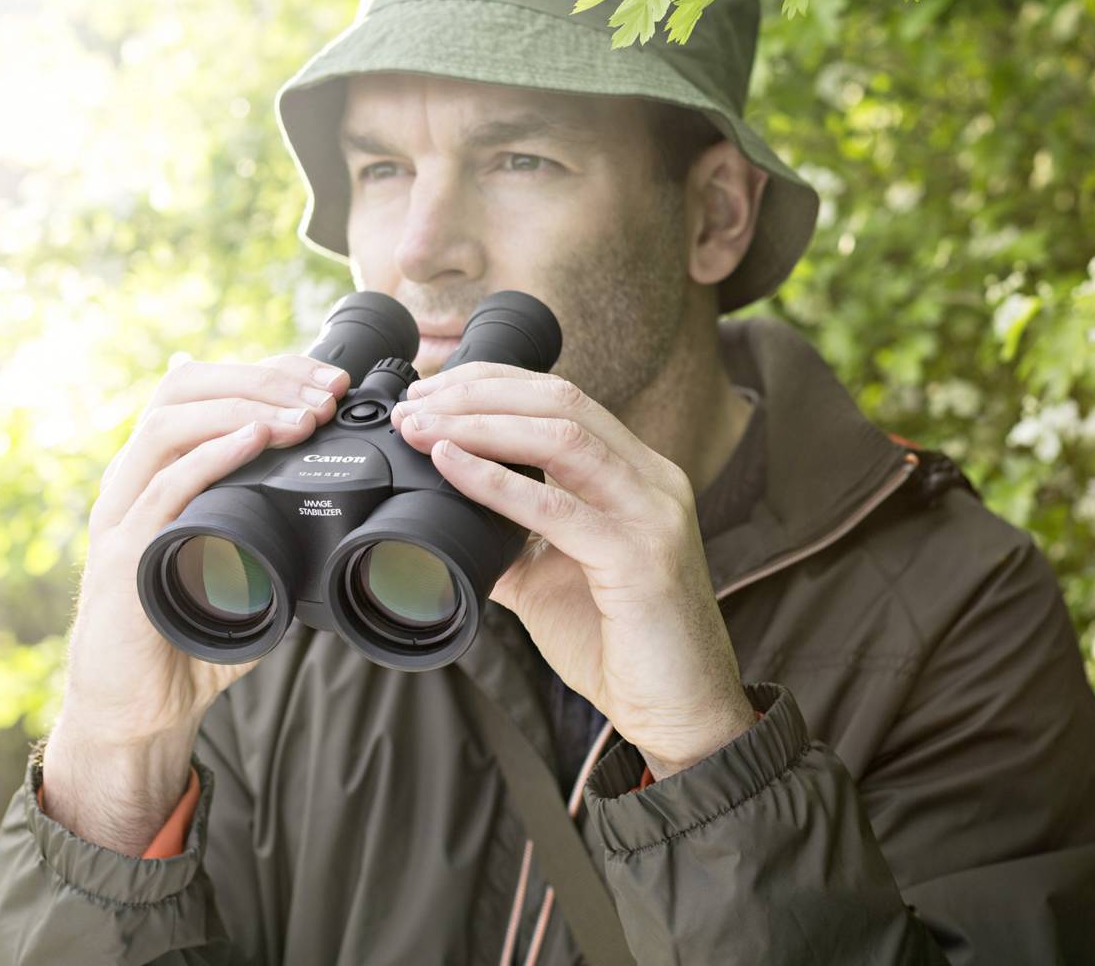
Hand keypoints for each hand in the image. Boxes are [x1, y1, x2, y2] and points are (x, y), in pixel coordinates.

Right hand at [60, 353, 354, 744]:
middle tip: (327, 392)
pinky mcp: (124, 555)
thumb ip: (277, 536)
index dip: (268, 372)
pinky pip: (163, 488)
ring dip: (244, 407)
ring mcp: (124, 513)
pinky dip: (212, 455)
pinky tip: (253, 440)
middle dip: (262, 377)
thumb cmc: (188, 638)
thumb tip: (343, 518)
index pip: (207, 388)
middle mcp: (135, 481)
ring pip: (170, 423)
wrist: (138, 711)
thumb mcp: (244, 569)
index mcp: (162, 472)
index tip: (329, 380)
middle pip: (184, 386)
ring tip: (304, 416)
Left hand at [391, 364, 757, 778]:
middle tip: (415, 403)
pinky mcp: (642, 559)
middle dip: (479, 392)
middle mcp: (653, 480)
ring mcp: (653, 514)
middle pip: (562, 400)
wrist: (680, 712)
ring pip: (563, 436)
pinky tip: (451, 466)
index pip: (564, 398)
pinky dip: (496, 482)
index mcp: (638, 474)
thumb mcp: (552, 577)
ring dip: (480, 424)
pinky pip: (558, 507)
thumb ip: (511, 538)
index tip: (433, 388)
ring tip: (422, 427)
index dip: (494, 381)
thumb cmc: (623, 646)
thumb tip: (447, 517)